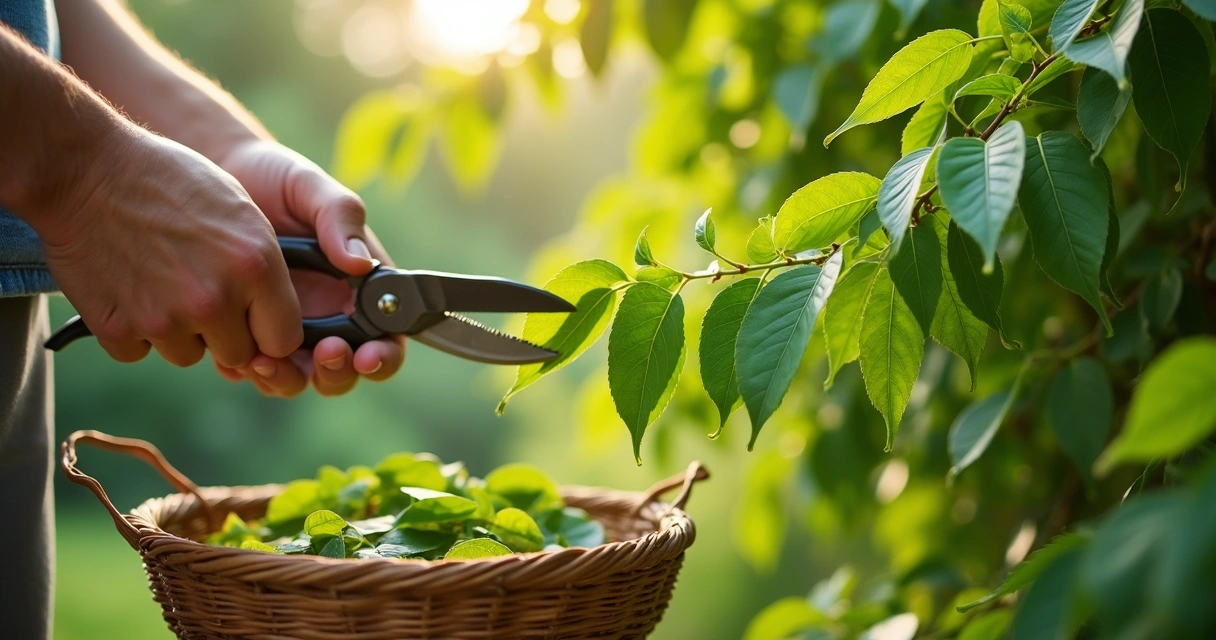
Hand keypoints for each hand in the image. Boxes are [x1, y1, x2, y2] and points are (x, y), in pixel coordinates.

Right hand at [33, 126, 302, 367]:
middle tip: (200, 295)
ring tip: (159, 280)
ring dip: (177, 331)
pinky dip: (132, 329)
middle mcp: (215, 299)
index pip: (285, 339)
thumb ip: (264, 269)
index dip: (270, 331)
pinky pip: (139, 351)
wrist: (85, 169)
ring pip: (187, 355)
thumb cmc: (170, 182)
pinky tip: (126, 286)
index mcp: (256, 266)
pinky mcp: (118, 329)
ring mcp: (165, 319)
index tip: (255, 318)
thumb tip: (274, 316)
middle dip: (224, 334)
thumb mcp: (240, 211)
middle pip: (238, 355)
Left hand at [213, 140, 404, 396]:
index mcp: (360, 290)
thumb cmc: (276, 179)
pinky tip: (233, 352)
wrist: (217, 175)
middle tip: (324, 352)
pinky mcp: (246, 332)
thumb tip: (360, 264)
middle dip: (336, 373)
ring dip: (287, 379)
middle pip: (344, 372)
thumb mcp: (312, 188)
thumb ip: (341, 219)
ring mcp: (287, 330)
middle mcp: (329, 318)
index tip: (368, 354)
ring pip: (297, 378)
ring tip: (266, 360)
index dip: (383, 357)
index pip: (386, 340)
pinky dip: (245, 369)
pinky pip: (250, 368)